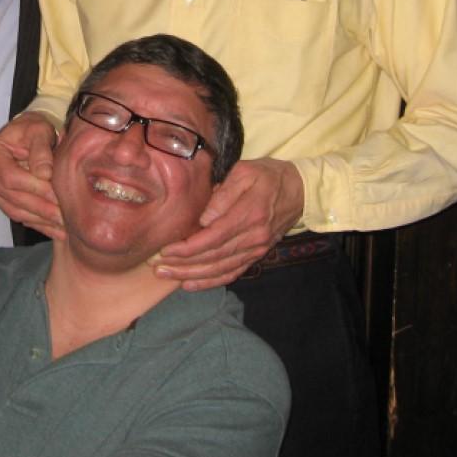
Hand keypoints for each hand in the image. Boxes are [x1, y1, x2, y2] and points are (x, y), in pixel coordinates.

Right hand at [0, 112, 64, 239]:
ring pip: (17, 211)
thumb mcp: (39, 130)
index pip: (9, 177)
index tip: (55, 192)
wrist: (28, 135)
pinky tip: (58, 231)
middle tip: (66, 215)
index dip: (33, 187)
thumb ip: (41, 149)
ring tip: (65, 226)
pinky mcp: (2, 202)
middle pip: (13, 197)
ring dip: (42, 221)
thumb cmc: (33, 129)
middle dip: (41, 207)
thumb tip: (45, 174)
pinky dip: (40, 225)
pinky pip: (20, 216)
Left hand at [150, 158, 304, 289]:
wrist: (300, 190)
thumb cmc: (267, 175)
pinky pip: (232, 273)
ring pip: (220, 269)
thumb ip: (225, 193)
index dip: (187, 248)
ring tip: (167, 276)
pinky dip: (211, 281)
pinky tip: (191, 284)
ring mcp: (256, 249)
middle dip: (183, 265)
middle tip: (157, 268)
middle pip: (213, 258)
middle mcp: (253, 238)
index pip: (212, 238)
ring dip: (192, 276)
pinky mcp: (256, 255)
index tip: (165, 250)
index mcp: (248, 215)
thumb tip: (204, 217)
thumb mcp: (245, 172)